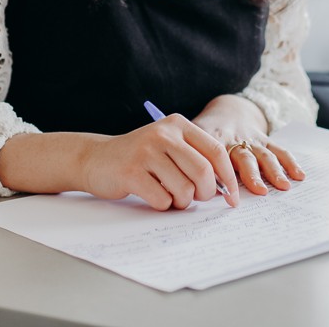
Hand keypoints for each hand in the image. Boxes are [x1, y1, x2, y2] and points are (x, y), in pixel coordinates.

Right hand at [79, 114, 238, 210]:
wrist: (96, 158)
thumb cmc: (140, 158)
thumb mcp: (168, 146)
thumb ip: (195, 158)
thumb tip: (227, 188)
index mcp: (177, 125)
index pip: (216, 150)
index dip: (228, 176)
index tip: (232, 197)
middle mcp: (163, 134)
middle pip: (203, 172)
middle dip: (206, 193)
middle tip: (197, 198)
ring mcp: (146, 152)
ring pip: (185, 189)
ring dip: (182, 201)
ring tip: (170, 195)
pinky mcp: (131, 172)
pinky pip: (163, 199)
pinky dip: (163, 205)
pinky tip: (152, 195)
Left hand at [193, 95, 305, 196]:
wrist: (227, 110)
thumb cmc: (206, 132)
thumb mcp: (192, 140)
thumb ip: (193, 160)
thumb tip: (194, 188)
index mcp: (213, 141)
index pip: (218, 159)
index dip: (224, 177)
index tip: (229, 196)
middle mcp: (234, 140)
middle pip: (243, 156)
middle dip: (252, 174)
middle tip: (260, 190)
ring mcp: (251, 139)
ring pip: (263, 154)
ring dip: (274, 170)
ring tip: (283, 186)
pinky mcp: (265, 140)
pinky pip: (278, 149)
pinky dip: (289, 161)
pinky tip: (299, 175)